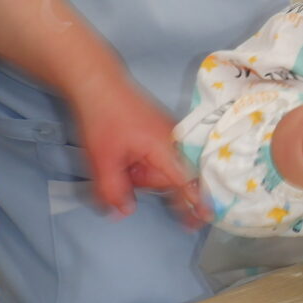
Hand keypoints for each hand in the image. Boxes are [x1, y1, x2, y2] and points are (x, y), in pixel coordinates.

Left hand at [70, 74, 209, 226]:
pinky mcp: (162, 130)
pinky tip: (124, 152)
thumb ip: (114, 191)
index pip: (187, 183)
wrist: (98, 83)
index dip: (195, 203)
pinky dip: (142, 161)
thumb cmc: (103, 120)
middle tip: (121, 171)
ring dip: (141, 171)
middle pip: (170, 177)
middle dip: (146, 182)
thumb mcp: (102, 161)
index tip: (204, 219)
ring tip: (118, 156)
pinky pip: (158, 156)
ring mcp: (170, 134)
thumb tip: (126, 212)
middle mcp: (175, 142)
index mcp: (165, 150)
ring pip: (162, 167)